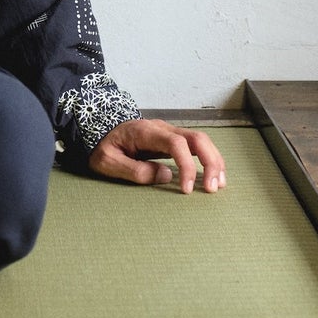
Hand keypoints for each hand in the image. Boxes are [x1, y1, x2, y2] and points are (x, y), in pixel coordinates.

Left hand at [90, 118, 225, 193]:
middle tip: (212, 188)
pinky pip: (195, 146)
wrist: (99, 130)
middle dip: (210, 162)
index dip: (186, 166)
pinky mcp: (172, 140)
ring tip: (218, 185)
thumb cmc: (103, 146)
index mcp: (146, 132)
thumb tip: (166, 176)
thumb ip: (134, 170)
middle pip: (197, 138)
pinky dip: (208, 159)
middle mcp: (162, 128)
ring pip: (201, 141)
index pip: (177, 144)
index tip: (186, 189)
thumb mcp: (108, 162)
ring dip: (214, 161)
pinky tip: (213, 175)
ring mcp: (169, 132)